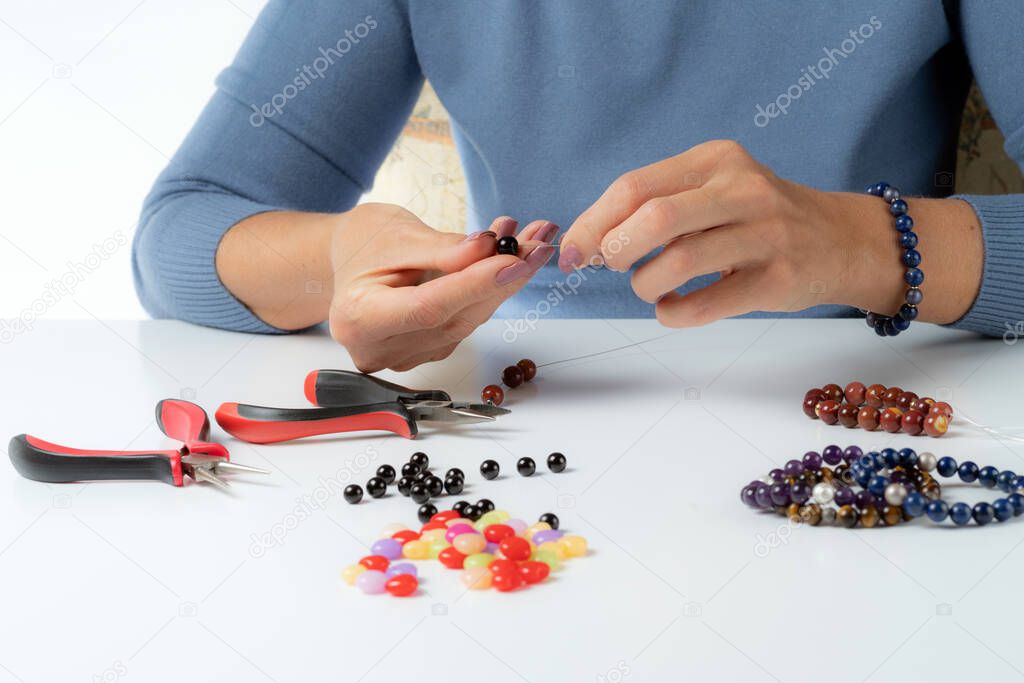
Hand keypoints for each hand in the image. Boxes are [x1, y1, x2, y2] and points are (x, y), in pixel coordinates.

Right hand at [329, 203, 556, 371]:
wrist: (348, 262)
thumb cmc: (362, 245)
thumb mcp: (397, 234)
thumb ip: (443, 249)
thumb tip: (488, 249)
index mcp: (361, 319)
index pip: (428, 306)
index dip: (475, 285)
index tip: (515, 260)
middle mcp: (382, 348)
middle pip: (455, 318)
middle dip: (503, 278)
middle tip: (538, 242)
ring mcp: (406, 356)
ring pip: (468, 320)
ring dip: (505, 281)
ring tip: (529, 239)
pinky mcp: (428, 351)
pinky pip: (467, 319)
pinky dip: (490, 289)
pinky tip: (510, 257)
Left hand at [558, 140, 898, 325]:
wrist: (841, 240)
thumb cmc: (757, 217)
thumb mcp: (715, 188)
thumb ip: (657, 203)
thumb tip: (587, 240)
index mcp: (715, 160)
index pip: (635, 187)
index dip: (593, 223)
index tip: (572, 252)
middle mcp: (742, 189)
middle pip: (654, 217)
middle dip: (616, 250)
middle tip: (612, 267)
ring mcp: (765, 234)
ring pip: (678, 262)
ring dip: (645, 285)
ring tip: (649, 288)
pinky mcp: (778, 280)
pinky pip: (706, 305)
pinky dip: (674, 314)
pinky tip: (672, 309)